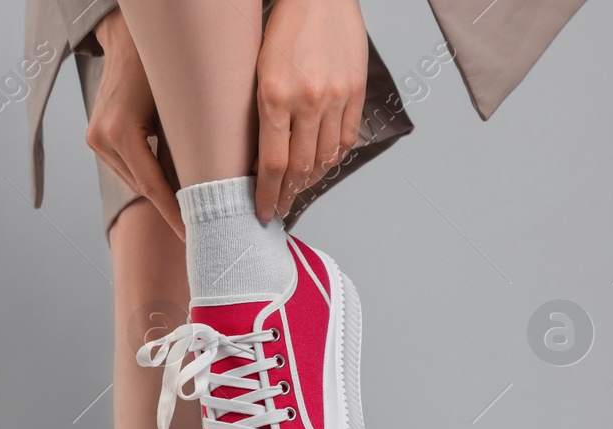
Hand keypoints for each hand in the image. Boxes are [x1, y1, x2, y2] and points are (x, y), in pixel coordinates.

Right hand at [87, 9, 184, 239]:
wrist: (129, 38)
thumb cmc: (160, 64)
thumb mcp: (181, 105)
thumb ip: (189, 147)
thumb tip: (210, 186)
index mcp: (120, 132)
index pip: (153, 186)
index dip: (176, 213)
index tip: (193, 235)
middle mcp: (102, 139)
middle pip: (142, 187)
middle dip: (172, 206)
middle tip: (201, 226)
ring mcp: (95, 139)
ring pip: (134, 180)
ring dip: (160, 192)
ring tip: (190, 209)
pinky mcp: (97, 137)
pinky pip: (127, 167)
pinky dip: (149, 176)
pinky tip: (172, 186)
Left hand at [255, 0, 368, 221]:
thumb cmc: (280, 30)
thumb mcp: (256, 71)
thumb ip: (260, 114)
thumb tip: (259, 160)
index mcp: (274, 95)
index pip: (272, 164)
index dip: (267, 195)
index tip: (262, 213)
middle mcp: (308, 100)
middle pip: (299, 167)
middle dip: (287, 194)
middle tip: (278, 208)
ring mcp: (336, 96)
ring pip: (325, 157)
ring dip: (309, 181)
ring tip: (296, 190)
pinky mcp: (356, 90)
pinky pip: (346, 139)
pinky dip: (332, 159)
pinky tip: (320, 167)